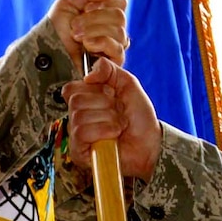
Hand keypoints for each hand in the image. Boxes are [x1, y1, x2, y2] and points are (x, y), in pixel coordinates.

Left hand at [50, 0, 127, 65]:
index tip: (84, 8)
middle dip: (94, 18)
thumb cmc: (57, 28)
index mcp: (105, 12)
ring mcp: (114, 46)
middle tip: (75, 25)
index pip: (120, 2)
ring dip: (93, 31)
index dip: (103, 2)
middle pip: (119, 16)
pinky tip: (87, 47)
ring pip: (119, 32)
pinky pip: (117, 49)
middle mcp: (113, 28)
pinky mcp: (113, 63)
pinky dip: (100, 44)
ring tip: (77, 37)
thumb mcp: (67, 2)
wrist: (47, 51)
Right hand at [63, 57, 160, 179]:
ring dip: (108, 119)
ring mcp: (77, 134)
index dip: (93, 89)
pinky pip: (82, 132)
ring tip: (118, 125)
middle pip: (76, 100)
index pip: (71, 88)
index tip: (110, 95)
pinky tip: (113, 135)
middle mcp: (78, 117)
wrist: (150, 143)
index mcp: (86, 100)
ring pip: (80, 116)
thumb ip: (108, 70)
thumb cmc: (139, 119)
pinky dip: (104, 131)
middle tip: (118, 112)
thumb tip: (88, 74)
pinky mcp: (79, 151)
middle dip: (105, 104)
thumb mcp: (128, 84)